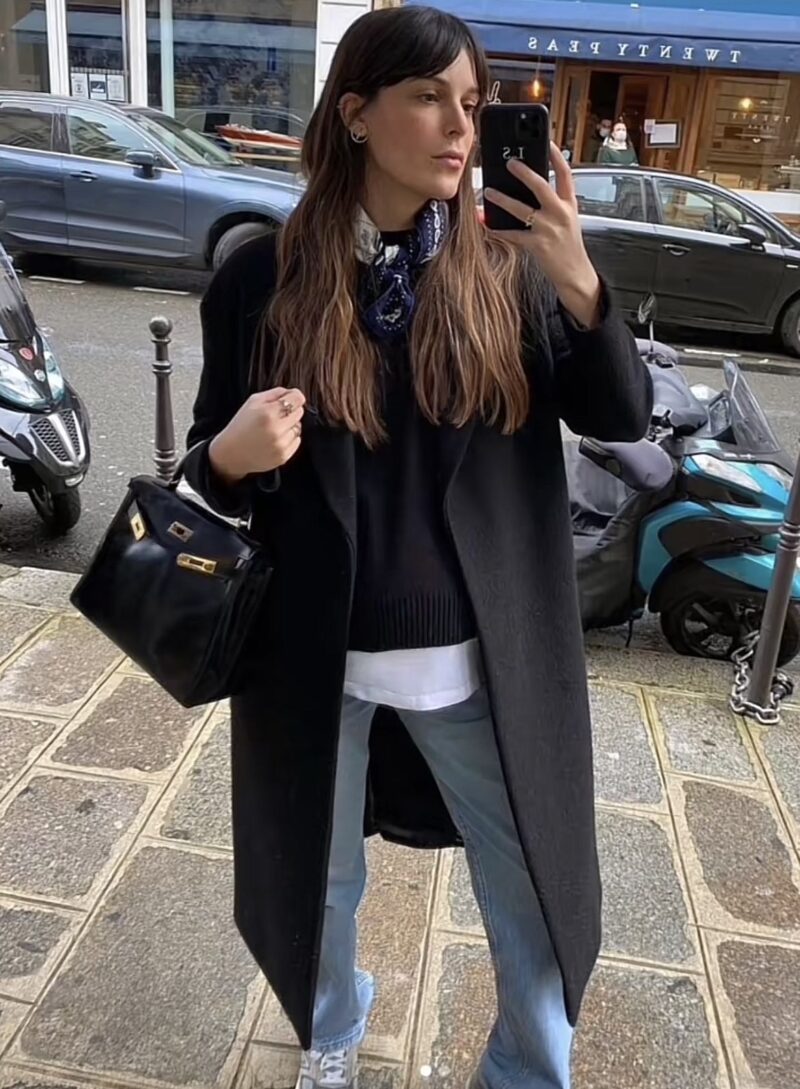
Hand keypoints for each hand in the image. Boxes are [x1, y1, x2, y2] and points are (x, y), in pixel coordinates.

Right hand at [209, 387, 305, 483]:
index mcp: (268, 413)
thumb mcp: (253, 401)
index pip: (297, 399)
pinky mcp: (283, 457)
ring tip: (273, 429)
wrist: (231, 453)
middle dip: (290, 411)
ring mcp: (281, 445)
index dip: (294, 396)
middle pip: (299, 412)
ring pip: (299, 427)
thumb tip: (293, 392)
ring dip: (289, 426)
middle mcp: (276, 429)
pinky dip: (289, 439)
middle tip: (275, 415)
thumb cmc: (241, 425)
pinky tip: (274, 439)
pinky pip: (297, 441)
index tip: (291, 398)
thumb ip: (275, 393)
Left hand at [484, 142, 601, 327]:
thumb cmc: (568, 245)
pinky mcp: (537, 246)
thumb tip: (530, 186)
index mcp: (569, 204)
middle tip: (509, 162)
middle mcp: (560, 213)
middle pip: (541, 186)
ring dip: (502, 200)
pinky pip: (513, 234)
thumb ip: (554, 202)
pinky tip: (486, 223)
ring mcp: (549, 229)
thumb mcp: (568, 219)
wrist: (575, 273)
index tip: (546, 141)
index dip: (556, 155)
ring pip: (521, 209)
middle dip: (524, 172)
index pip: (565, 173)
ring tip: (489, 191)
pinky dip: (497, 229)